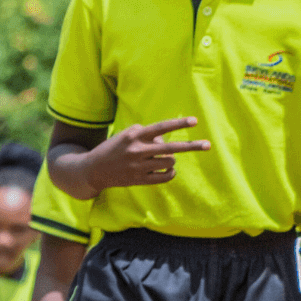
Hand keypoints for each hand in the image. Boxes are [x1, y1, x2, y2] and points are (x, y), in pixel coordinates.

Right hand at [81, 117, 210, 189]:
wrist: (92, 170)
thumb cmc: (113, 149)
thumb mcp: (126, 136)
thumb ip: (146, 135)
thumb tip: (167, 141)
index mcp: (134, 135)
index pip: (161, 127)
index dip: (179, 124)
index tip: (195, 121)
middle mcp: (137, 150)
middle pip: (171, 148)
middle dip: (191, 146)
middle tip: (207, 145)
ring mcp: (138, 166)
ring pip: (169, 162)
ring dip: (171, 160)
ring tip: (165, 159)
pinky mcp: (138, 179)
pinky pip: (164, 176)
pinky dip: (170, 173)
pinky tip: (168, 170)